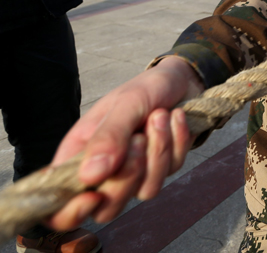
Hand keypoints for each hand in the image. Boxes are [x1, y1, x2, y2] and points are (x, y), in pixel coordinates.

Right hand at [47, 56, 204, 229]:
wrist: (181, 79)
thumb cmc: (145, 88)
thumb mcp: (126, 103)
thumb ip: (108, 137)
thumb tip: (90, 177)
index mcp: (79, 156)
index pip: (60, 204)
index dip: (70, 213)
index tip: (93, 195)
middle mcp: (105, 171)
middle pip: (108, 208)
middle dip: (128, 175)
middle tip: (138, 137)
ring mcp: (136, 173)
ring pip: (146, 191)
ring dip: (157, 151)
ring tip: (159, 116)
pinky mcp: (164, 168)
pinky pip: (171, 170)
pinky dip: (176, 141)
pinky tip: (176, 117)